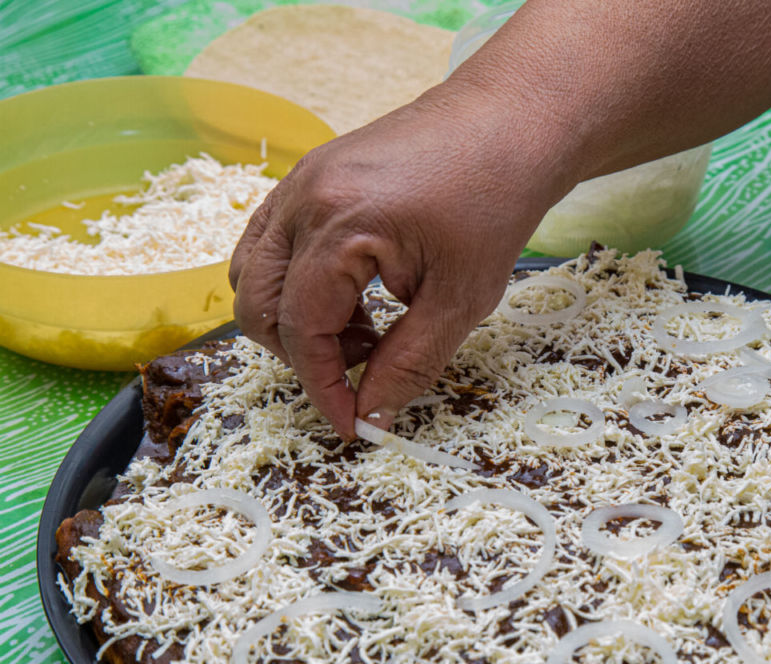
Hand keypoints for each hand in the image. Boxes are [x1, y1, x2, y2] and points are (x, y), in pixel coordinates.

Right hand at [229, 94, 570, 438]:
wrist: (509, 123)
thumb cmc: (494, 201)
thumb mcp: (460, 299)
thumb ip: (409, 363)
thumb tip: (371, 417)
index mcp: (338, 225)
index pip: (299, 330)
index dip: (323, 387)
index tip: (352, 424)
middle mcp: (302, 198)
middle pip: (257, 304)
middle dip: (303, 354)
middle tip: (365, 366)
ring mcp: (300, 181)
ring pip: (253, 273)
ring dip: (293, 319)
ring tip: (365, 329)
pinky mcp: (310, 175)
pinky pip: (272, 242)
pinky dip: (297, 282)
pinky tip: (356, 296)